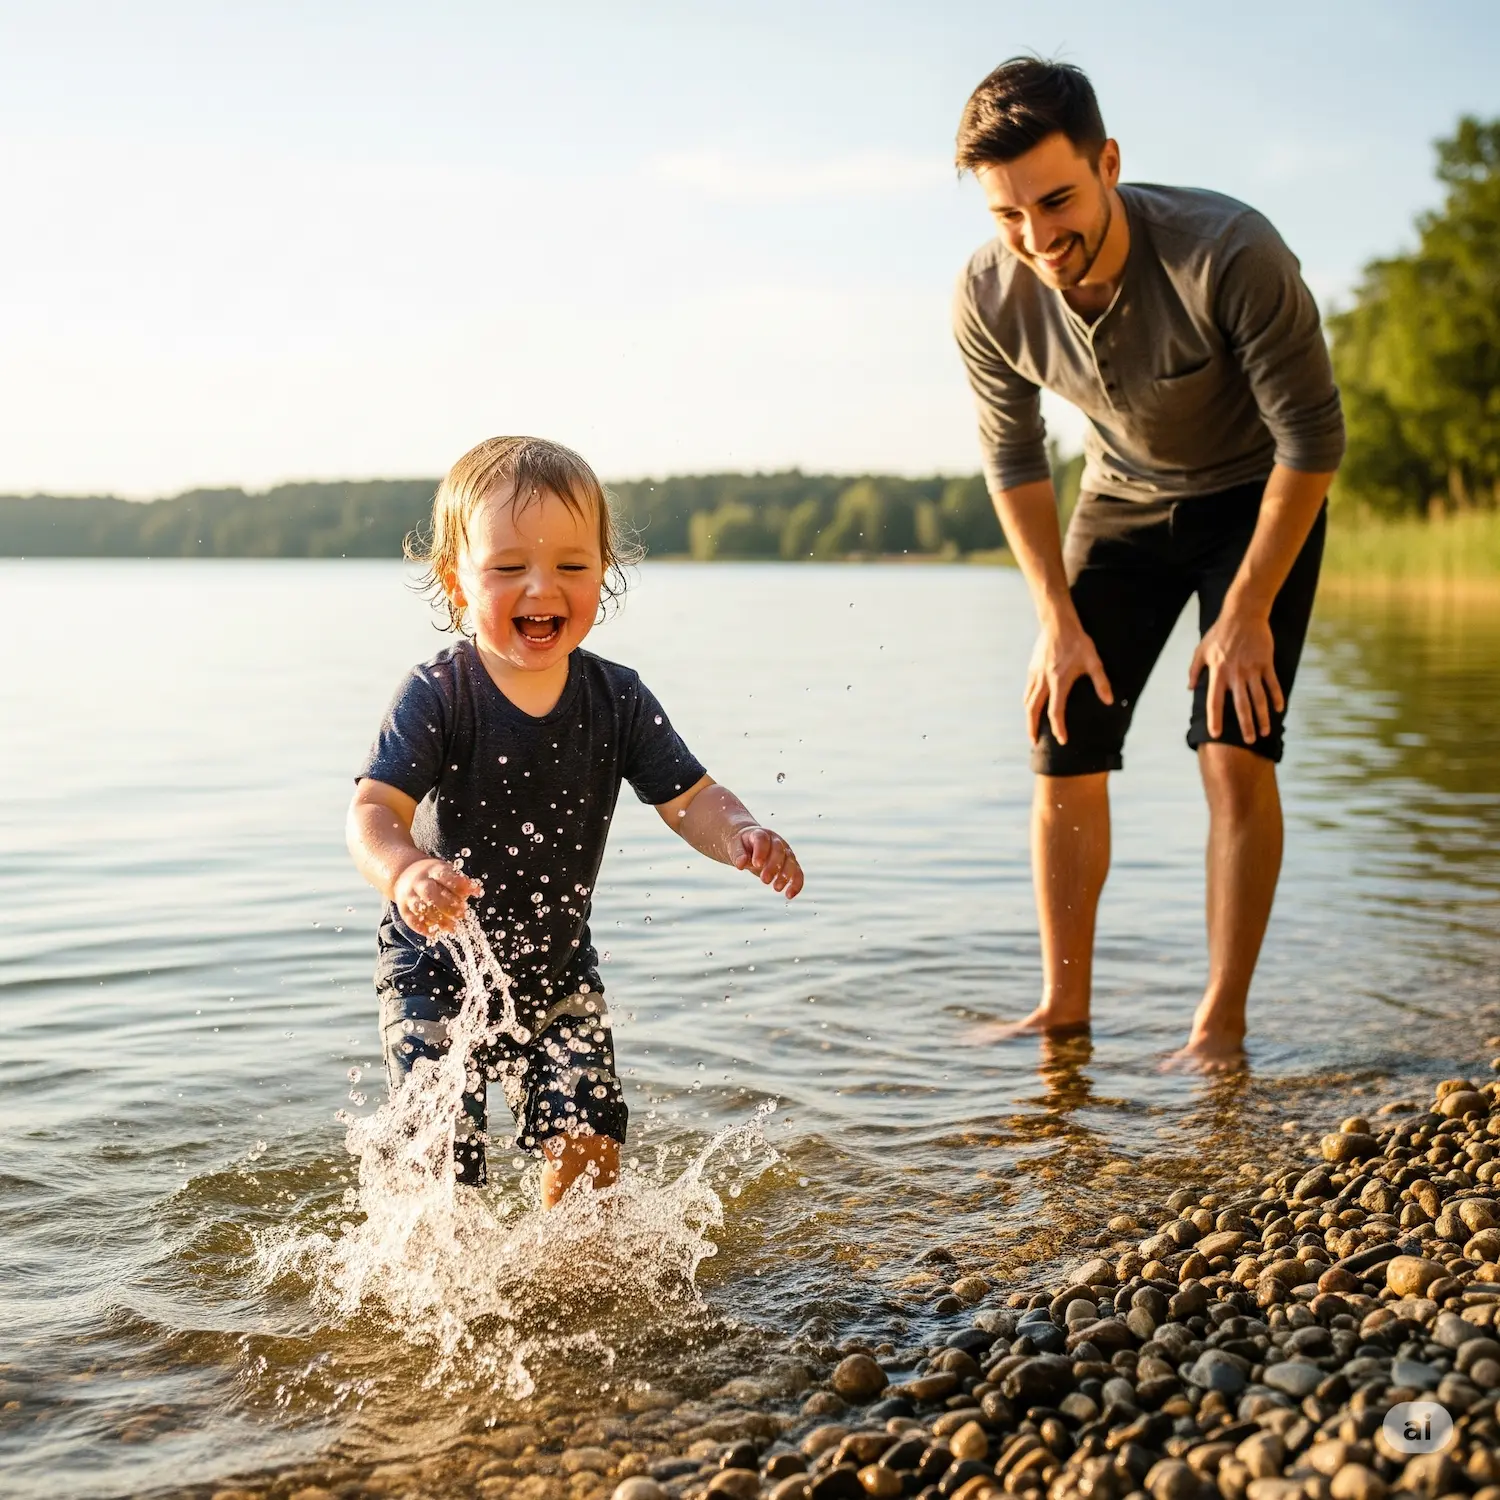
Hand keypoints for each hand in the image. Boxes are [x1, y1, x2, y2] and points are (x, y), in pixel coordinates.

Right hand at [393, 857, 482, 936]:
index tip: (474, 892)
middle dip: (447, 905)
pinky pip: (410, 919)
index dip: (460, 885)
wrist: (404, 873)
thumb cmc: (433, 876)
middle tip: (462, 914)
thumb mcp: (446, 872)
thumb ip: (461, 882)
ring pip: (420, 907)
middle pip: (430, 893)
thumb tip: (478, 891)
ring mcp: (409, 894)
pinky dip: (421, 928)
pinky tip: (434, 934)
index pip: (445, 876)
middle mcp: (419, 882)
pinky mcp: (403, 907)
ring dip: (437, 919)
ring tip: (452, 928)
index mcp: (433, 870)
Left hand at [731, 826, 803, 898]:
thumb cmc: (742, 844)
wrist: (751, 842)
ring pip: (791, 862)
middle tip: (764, 880)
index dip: (761, 851)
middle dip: (773, 866)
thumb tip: (740, 864)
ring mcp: (785, 852)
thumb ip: (738, 854)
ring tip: (776, 888)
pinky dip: (796, 884)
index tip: (756, 864)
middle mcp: (776, 841)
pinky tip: (789, 895)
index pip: (762, 840)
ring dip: (785, 876)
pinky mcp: (790, 863)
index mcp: (761, 834)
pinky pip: (797, 873)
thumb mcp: (735, 846)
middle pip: (779, 851)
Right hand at [1025, 616, 1112, 744]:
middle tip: (1034, 742)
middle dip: (1033, 728)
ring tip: (1031, 728)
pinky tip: (1031, 706)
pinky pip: (1027, 691)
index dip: (1058, 727)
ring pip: (1027, 701)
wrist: (1057, 623)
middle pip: (1033, 710)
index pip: (1056, 710)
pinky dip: (1028, 703)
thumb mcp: (1093, 661)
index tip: (1061, 740)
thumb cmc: (1077, 642)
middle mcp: (1043, 680)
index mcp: (1059, 681)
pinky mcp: (1032, 669)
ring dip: (1028, 717)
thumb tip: (1109, 701)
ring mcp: (1035, 674)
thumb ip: (1101, 682)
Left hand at [1188, 604, 1281, 741]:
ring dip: (1263, 717)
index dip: (1215, 719)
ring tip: (1266, 731)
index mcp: (1217, 673)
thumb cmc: (1219, 632)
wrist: (1243, 614)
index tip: (1216, 735)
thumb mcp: (1201, 650)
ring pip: (1259, 698)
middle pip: (1241, 705)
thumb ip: (1194, 670)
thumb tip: (1189, 688)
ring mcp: (1252, 669)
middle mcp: (1235, 674)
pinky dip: (1277, 697)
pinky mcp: (1266, 662)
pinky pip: (1273, 684)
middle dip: (1246, 725)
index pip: (1214, 702)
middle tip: (1250, 742)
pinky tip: (1279, 709)